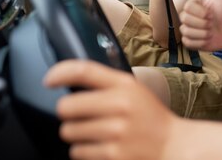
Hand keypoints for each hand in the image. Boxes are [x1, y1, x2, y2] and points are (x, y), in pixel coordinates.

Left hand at [44, 60, 180, 159]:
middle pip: (66, 107)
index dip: (60, 73)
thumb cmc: (148, 116)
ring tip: (96, 133)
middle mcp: (121, 106)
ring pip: (69, 132)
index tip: (49, 80)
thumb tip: (64, 77)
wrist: (172, 145)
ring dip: (77, 135)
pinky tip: (102, 146)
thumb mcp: (132, 89)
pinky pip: (78, 153)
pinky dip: (85, 151)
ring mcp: (116, 132)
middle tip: (83, 116)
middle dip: (69, 114)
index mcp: (125, 85)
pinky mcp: (112, 155)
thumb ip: (103, 82)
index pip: (84, 71)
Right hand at [180, 0, 221, 50]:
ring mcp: (187, 29)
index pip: (188, 7)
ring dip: (203, 34)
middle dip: (203, 24)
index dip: (201, 13)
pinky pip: (188, 43)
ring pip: (187, 32)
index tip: (212, 14)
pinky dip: (200, 42)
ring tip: (211, 31)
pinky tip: (207, 39)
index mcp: (193, 5)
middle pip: (186, 20)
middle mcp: (187, 16)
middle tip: (212, 23)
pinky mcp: (189, 41)